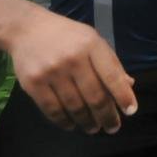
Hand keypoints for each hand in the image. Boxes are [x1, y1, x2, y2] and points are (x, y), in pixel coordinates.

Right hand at [7, 9, 137, 133]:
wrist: (26, 29)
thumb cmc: (66, 36)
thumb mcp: (92, 41)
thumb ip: (110, 63)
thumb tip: (129, 86)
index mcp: (91, 45)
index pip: (112, 76)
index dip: (123, 96)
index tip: (130, 111)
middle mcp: (73, 58)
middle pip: (95, 96)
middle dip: (107, 116)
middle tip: (112, 127)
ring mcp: (51, 71)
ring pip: (75, 107)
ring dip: (87, 122)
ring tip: (93, 128)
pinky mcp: (33, 83)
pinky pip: (52, 110)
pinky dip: (64, 122)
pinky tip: (72, 125)